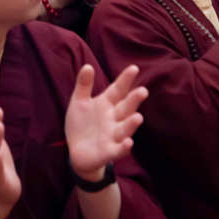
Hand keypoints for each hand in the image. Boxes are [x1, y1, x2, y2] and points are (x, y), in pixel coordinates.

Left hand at [64, 64, 146, 181]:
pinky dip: (124, 147)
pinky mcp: (108, 152)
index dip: (125, 80)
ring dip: (131, 124)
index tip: (134, 68)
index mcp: (107, 104)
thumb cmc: (81, 124)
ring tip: (138, 117)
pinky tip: (128, 142)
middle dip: (134, 100)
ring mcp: (113, 135)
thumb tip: (87, 65)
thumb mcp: (79, 102)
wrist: (76, 151)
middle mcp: (114, 118)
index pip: (118, 90)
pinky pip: (118, 150)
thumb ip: (84, 85)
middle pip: (126, 108)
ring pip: (125, 128)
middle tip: (143, 91)